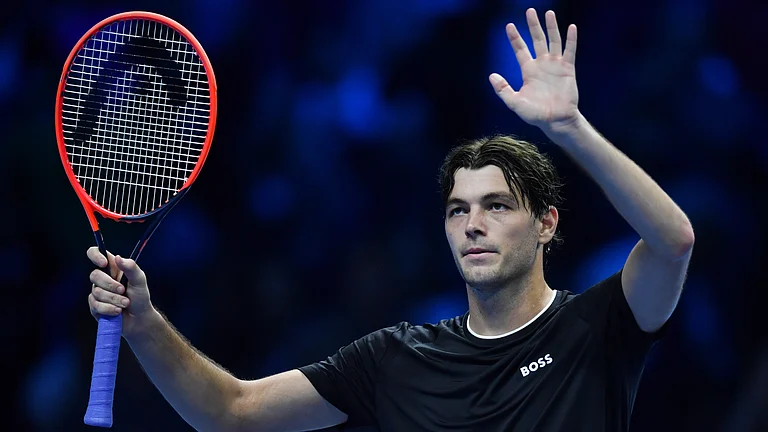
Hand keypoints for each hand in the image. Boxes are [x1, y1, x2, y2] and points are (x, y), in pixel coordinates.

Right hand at [87, 247, 153, 336]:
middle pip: (94, 275)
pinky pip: (95, 305)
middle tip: (123, 291)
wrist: (138, 319)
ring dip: (113, 299)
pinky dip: (109, 309)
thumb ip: (131, 268)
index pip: (96, 253)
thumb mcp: (140, 280)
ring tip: (125, 303)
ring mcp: (97, 292)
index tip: (104, 264)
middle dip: (110, 285)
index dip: (95, 255)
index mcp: (112, 268)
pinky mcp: (95, 306)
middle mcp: (102, 278)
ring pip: (96, 292)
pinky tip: (117, 311)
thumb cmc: (140, 297)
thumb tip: (118, 258)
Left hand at [490, 8, 579, 132]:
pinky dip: (571, 39)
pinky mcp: (568, 69)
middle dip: (533, 25)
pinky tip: (571, 27)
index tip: (509, 26)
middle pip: (537, 40)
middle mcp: (541, 64)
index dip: (515, 38)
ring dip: (551, 27)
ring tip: (549, 13)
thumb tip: (491, 75)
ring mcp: (555, 65)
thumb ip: (503, 89)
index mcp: (528, 70)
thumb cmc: (535, 114)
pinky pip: (569, 51)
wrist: (555, 121)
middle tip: (529, 10)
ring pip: (553, 41)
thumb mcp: (514, 102)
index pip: (520, 49)